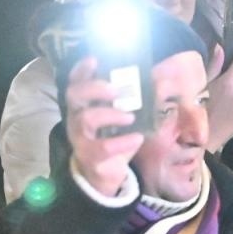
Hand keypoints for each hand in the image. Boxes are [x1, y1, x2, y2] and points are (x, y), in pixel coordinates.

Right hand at [65, 57, 144, 197]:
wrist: (105, 174)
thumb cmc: (112, 138)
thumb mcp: (120, 117)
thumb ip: (131, 100)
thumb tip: (158, 79)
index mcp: (83, 105)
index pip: (76, 81)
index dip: (82, 70)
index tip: (94, 60)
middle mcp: (76, 117)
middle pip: (74, 95)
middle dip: (94, 88)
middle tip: (116, 90)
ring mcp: (80, 137)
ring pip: (86, 119)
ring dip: (110, 114)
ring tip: (130, 116)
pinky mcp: (89, 156)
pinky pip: (103, 147)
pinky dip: (122, 141)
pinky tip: (137, 138)